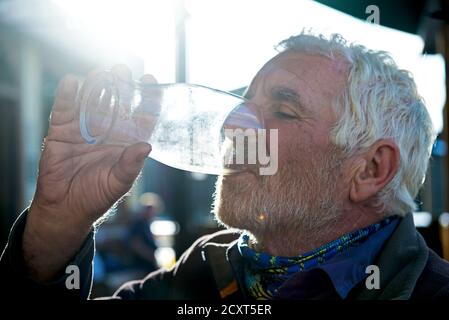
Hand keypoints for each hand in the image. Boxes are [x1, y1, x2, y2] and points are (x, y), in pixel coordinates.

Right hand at [23, 65, 155, 281]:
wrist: (65, 207)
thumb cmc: (96, 196)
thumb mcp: (118, 183)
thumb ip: (131, 165)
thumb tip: (146, 146)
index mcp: (127, 141)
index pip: (142, 116)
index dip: (148, 99)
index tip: (151, 80)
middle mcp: (109, 130)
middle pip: (117, 102)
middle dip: (121, 86)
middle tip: (123, 70)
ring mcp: (85, 128)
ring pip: (92, 101)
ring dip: (96, 86)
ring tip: (100, 73)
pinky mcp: (62, 129)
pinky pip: (65, 108)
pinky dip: (67, 95)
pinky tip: (73, 83)